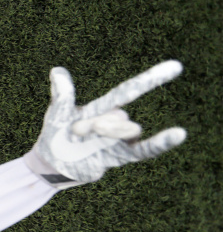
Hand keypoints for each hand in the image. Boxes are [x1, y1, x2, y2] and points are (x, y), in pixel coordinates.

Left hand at [28, 61, 186, 187]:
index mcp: (102, 108)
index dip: (150, 79)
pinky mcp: (122, 156)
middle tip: (75, 130)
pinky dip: (162, 143)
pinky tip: (178, 133)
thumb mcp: (57, 115)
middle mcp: (115, 122)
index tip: (176, 66)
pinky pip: (147, 150)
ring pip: (130, 130)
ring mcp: (121, 140)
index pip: (129, 91)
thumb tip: (57, 71)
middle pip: (120, 116)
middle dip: (97, 123)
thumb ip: (62, 96)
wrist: (52, 165)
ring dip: (110, 132)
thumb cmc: (54, 137)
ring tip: (86, 136)